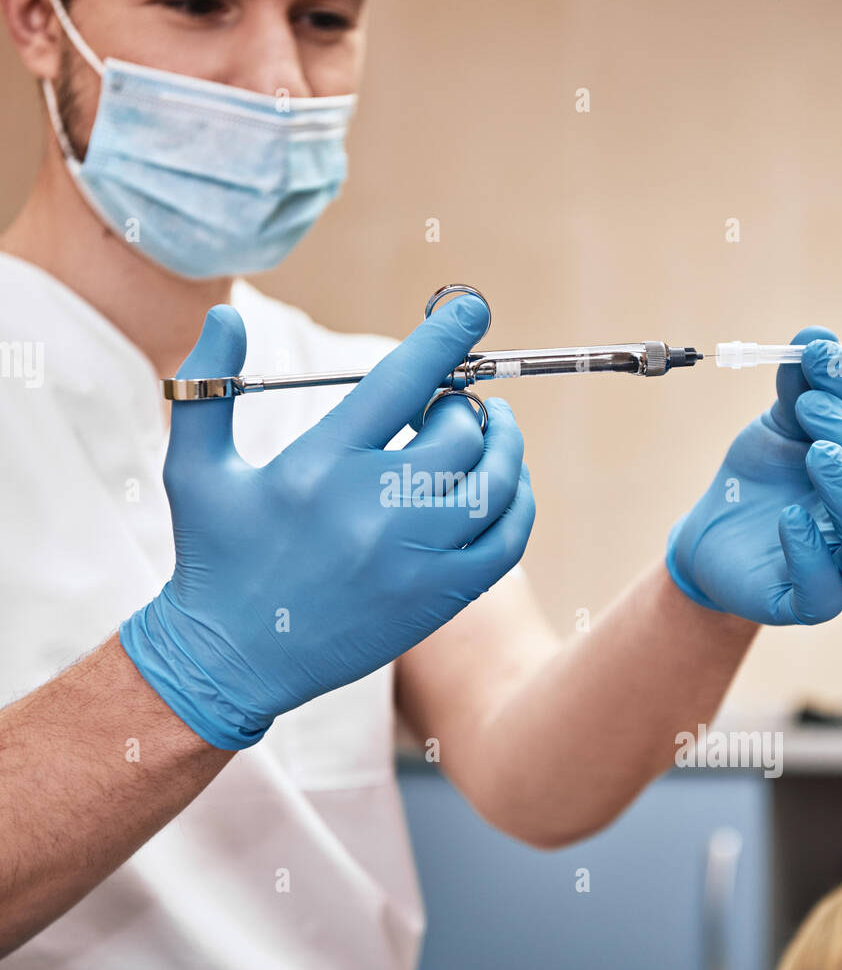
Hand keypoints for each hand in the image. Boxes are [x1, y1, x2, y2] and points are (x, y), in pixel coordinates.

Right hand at [120, 296, 534, 748]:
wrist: (230, 661)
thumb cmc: (213, 557)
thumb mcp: (195, 468)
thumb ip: (210, 386)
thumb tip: (225, 315)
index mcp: (318, 466)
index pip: (399, 382)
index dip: (443, 338)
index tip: (471, 308)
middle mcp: (371, 510)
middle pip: (459, 433)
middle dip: (461, 407)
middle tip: (449, 406)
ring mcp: (411, 558)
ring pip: (495, 484)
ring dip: (504, 446)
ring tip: (492, 430)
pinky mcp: (435, 599)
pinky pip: (505, 541)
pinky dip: (518, 504)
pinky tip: (505, 486)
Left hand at [666, 326, 841, 623]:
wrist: (711, 534)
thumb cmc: (760, 480)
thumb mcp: (778, 428)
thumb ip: (800, 390)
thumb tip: (814, 338)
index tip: (820, 357)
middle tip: (810, 408)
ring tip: (817, 452)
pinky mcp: (806, 603)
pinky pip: (822, 591)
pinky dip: (809, 552)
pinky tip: (789, 518)